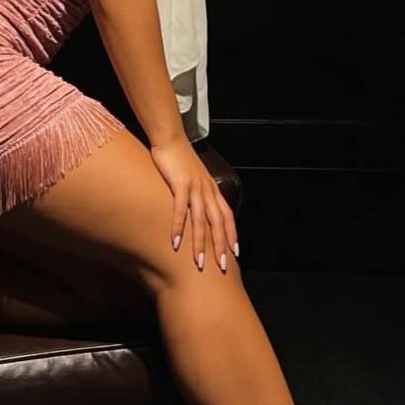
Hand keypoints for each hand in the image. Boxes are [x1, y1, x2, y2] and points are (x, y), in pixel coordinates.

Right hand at [149, 134, 238, 272]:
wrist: (170, 138)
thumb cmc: (180, 158)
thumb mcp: (195, 176)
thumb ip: (198, 192)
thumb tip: (198, 208)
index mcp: (212, 189)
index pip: (227, 216)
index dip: (232, 235)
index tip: (234, 253)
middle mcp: (207, 190)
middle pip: (218, 223)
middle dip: (220, 246)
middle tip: (221, 266)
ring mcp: (195, 187)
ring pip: (201, 220)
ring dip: (200, 243)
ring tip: (199, 262)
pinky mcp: (180, 184)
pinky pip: (180, 210)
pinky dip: (178, 227)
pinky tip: (176, 242)